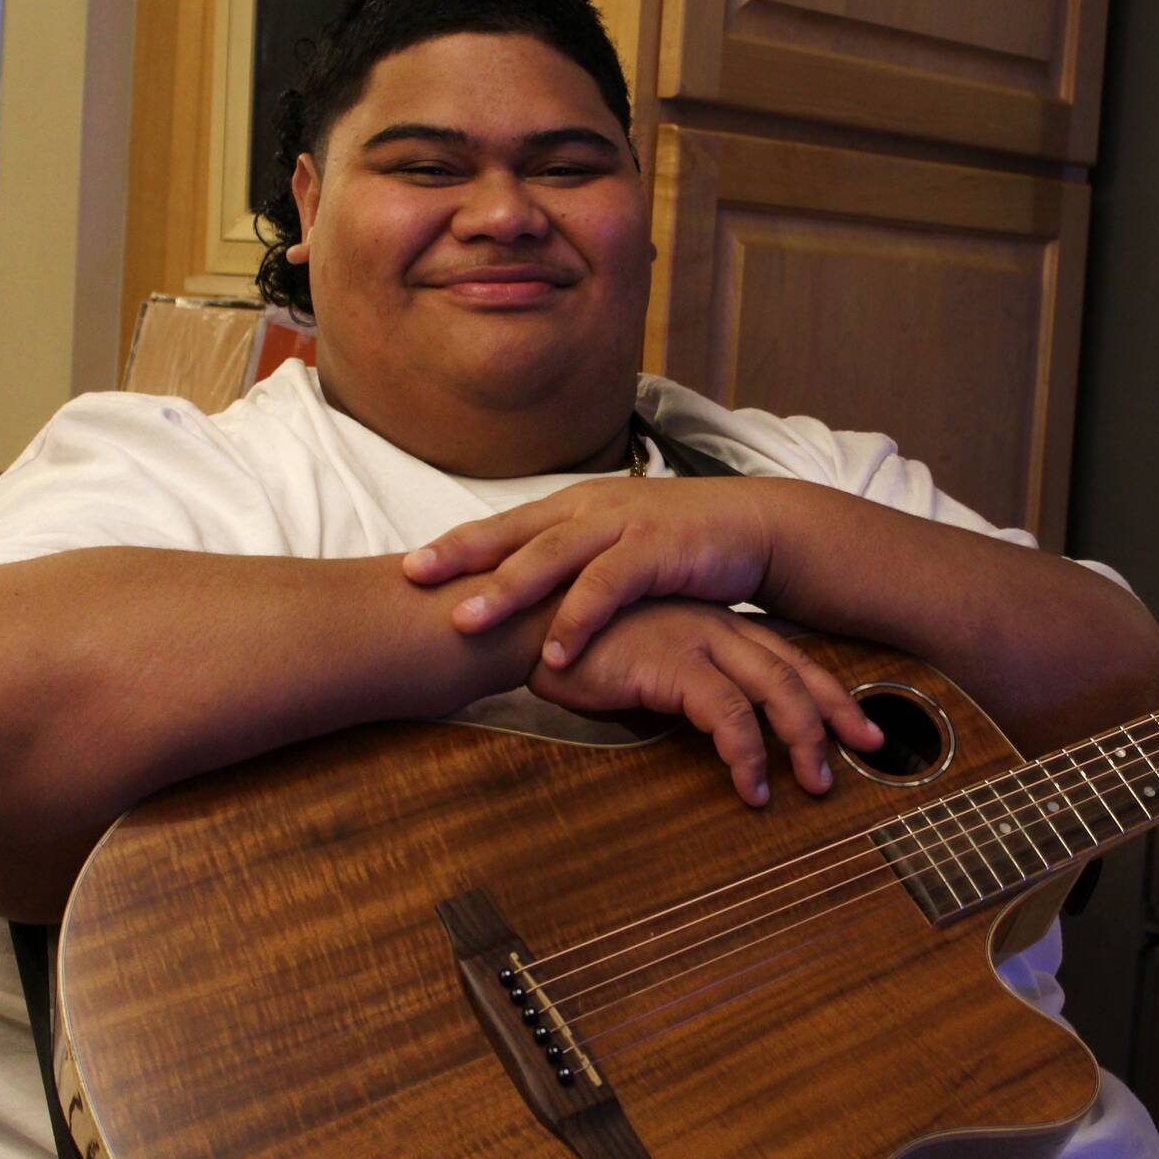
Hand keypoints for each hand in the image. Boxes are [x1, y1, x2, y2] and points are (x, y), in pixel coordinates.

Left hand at [404, 478, 779, 671]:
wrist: (754, 527)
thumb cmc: (679, 545)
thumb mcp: (615, 548)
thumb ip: (570, 567)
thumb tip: (516, 599)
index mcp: (574, 506)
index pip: (503, 525)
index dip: (454, 544)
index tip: (404, 567)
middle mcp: (591, 507)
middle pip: (514, 533)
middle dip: (460, 555)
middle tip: (411, 578)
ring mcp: (624, 524)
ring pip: (553, 556)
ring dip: (507, 589)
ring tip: (466, 622)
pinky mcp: (658, 548)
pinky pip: (609, 586)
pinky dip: (578, 618)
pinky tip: (554, 652)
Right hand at [526, 599, 881, 805]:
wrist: (522, 624)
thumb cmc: (572, 645)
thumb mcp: (640, 661)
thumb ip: (675, 681)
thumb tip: (698, 719)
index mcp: (711, 621)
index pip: (784, 653)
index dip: (825, 687)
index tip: (854, 721)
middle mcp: (715, 626)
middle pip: (796, 669)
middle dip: (838, 711)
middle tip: (873, 747)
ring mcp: (698, 640)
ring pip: (776, 691)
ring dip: (802, 742)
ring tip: (815, 786)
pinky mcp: (673, 664)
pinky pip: (728, 715)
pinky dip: (746, 755)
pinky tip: (750, 789)